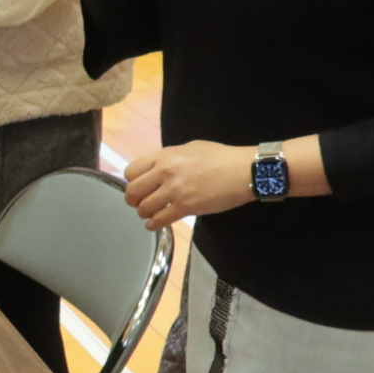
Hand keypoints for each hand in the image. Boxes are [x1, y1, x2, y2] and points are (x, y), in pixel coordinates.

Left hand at [124, 141, 251, 226]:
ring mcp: (174, 190)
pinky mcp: (186, 207)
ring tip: (150, 214)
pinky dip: (153, 225)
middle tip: (138, 203)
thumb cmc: (220, 157)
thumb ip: (170, 158)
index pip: (131, 171)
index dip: (132, 181)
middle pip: (133, 191)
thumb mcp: (190, 148)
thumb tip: (158, 168)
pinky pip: (160, 220)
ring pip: (144, 208)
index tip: (138, 186)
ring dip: (144, 213)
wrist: (242, 171)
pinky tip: (155, 224)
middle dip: (133, 200)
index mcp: (164, 156)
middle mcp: (165, 172)